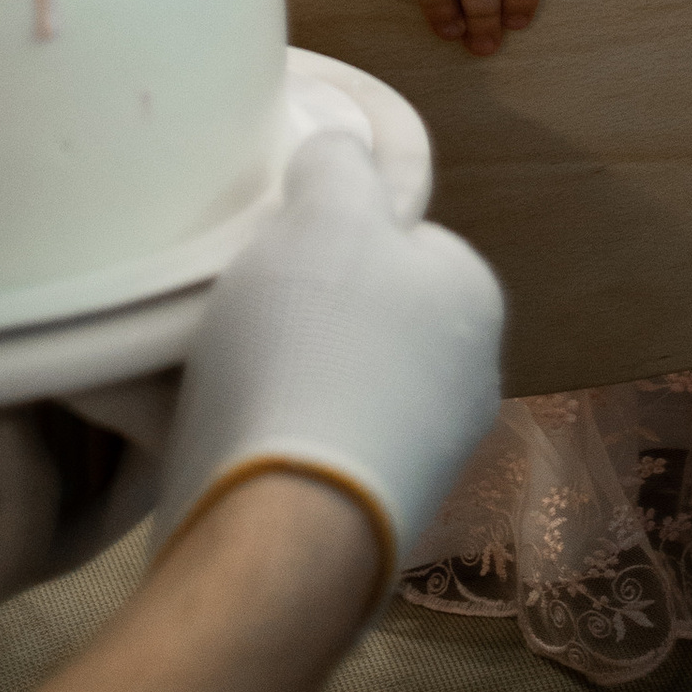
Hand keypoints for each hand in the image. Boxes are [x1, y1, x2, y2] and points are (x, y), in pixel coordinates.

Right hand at [153, 123, 504, 576]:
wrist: (282, 532)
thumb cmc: (313, 349)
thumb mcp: (327, 209)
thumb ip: (340, 165)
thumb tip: (343, 159)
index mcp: (474, 301)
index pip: (403, 242)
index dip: (335, 237)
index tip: (280, 250)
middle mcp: (467, 385)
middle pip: (368, 319)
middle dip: (307, 314)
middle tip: (241, 312)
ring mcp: (423, 468)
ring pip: (335, 390)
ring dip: (282, 383)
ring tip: (217, 381)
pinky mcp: (367, 530)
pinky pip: (309, 456)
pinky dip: (268, 446)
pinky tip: (219, 444)